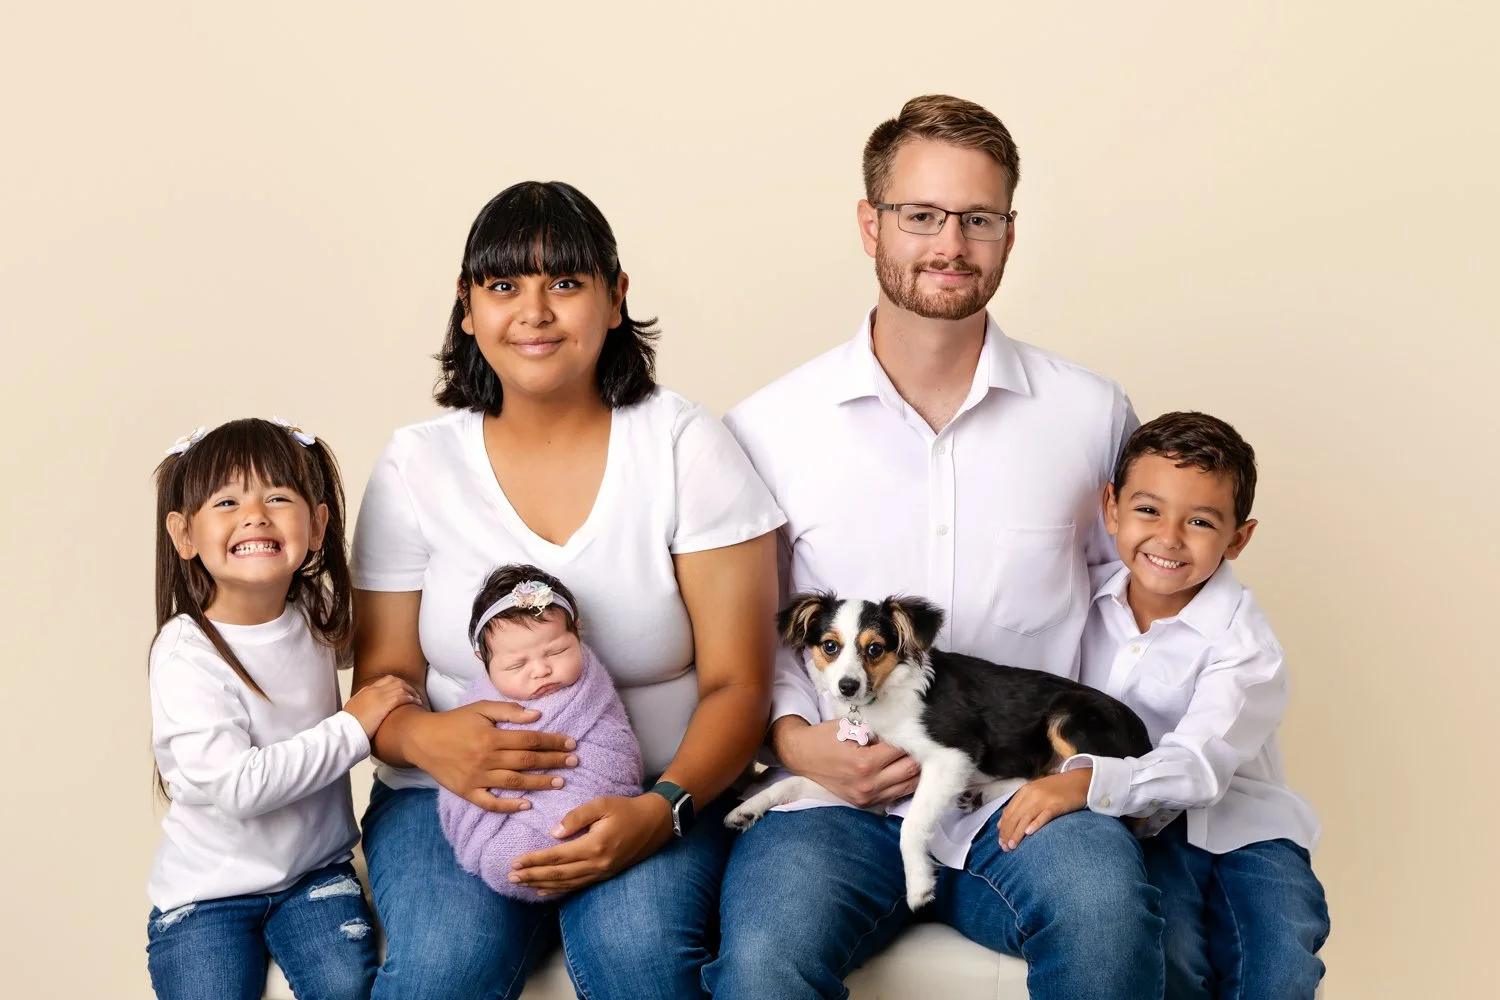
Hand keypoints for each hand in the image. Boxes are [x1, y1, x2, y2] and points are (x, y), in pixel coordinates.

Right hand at [343, 675, 421, 738]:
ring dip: (411, 693)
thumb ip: (361, 705)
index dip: (397, 684)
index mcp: (366, 691)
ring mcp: (379, 696)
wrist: (346, 730)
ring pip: (401, 687)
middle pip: (395, 681)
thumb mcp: (353, 710)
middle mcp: (373, 690)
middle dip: (407, 686)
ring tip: (418, 700)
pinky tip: (415, 703)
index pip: (385, 681)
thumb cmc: (349, 725)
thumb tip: (367, 708)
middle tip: (414, 694)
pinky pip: (402, 696)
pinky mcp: (384, 704)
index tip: (403, 691)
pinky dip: (410, 698)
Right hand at [409, 701, 578, 813]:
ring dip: (539, 783)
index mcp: (492, 737)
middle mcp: (486, 759)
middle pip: (527, 761)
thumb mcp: (481, 708)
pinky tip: (527, 805)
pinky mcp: (467, 792)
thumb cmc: (455, 721)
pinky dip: (509, 806)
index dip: (552, 741)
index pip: (530, 739)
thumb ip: (509, 711)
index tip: (571, 743)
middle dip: (553, 762)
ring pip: (514, 783)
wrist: (421, 739)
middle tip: (574, 762)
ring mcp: (476, 778)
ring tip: (560, 783)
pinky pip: (490, 803)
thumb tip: (537, 715)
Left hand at [508, 793, 673, 895]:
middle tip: (510, 877)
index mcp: (594, 845)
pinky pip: (577, 886)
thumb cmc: (627, 809)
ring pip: (565, 883)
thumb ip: (576, 816)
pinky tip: (544, 890)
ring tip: (521, 883)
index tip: (515, 862)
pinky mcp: (604, 874)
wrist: (655, 823)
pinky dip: (558, 889)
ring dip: (541, 884)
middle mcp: (597, 864)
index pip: (557, 856)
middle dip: (532, 876)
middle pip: (558, 874)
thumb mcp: (602, 804)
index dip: (534, 860)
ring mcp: (601, 872)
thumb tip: (553, 832)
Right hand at [772, 717, 919, 807]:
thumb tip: (904, 729)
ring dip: (916, 771)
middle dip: (919, 755)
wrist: (802, 756)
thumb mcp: (849, 725)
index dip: (911, 738)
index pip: (902, 750)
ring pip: (908, 786)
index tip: (915, 729)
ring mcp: (868, 797)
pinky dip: (904, 783)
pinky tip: (904, 770)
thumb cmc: (825, 737)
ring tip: (918, 756)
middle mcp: (868, 784)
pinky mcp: (866, 804)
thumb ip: (878, 728)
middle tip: (922, 742)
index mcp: (864, 763)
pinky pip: (896, 795)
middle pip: (911, 770)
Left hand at [998, 769, 1091, 850]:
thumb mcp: (1036, 793)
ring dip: (1017, 833)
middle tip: (1004, 847)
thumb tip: (1002, 823)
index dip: (1003, 827)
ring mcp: (1044, 799)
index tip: (1000, 840)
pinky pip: (1044, 815)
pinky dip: (1035, 824)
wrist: (1080, 780)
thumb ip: (1020, 805)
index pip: (1008, 812)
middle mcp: (1032, 794)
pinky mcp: (1057, 804)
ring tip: (1012, 846)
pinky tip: (1029, 832)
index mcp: (1025, 791)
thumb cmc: (1057, 789)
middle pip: (1015, 816)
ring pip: (1026, 818)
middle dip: (1007, 833)